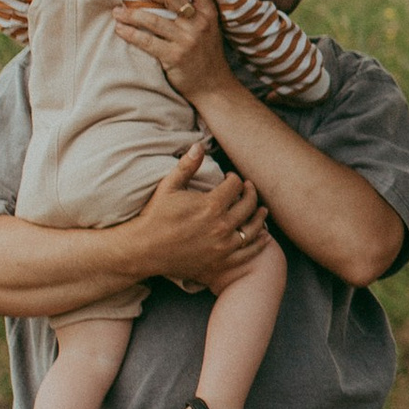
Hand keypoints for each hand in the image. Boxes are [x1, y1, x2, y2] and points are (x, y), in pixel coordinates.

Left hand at [112, 0, 231, 109]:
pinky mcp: (173, 57)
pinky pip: (146, 41)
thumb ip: (195, 14)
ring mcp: (186, 41)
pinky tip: (120, 30)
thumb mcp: (209, 31)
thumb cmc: (207, 57)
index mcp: (209, 15)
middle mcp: (199, 25)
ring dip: (130, 14)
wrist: (213, 87)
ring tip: (117, 12)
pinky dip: (130, 33)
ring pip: (152, 19)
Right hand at [123, 150, 271, 291]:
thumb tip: (199, 145)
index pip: (235, 186)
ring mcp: (223, 246)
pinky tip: (264, 236)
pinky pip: (248, 252)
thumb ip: (187, 166)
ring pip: (253, 228)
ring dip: (260, 217)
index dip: (234, 178)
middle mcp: (222, 226)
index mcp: (211, 205)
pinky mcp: (221, 262)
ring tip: (262, 210)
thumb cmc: (155, 217)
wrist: (144, 250)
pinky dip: (259, 244)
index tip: (230, 177)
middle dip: (250, 193)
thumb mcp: (169, 187)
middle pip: (248, 205)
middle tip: (248, 189)